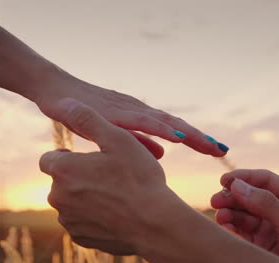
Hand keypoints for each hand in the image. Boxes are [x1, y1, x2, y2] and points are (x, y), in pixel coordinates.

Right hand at [35, 73, 228, 157]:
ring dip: (188, 133)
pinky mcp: (115, 111)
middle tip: (222, 150)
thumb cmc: (84, 112)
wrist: (56, 91)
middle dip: (200, 138)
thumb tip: (163, 155)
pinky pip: (141, 121)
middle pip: (176, 125)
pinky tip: (176, 136)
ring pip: (165, 122)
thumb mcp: (115, 133)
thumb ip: (138, 142)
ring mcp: (129, 109)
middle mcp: (140, 111)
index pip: (174, 130)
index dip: (196, 139)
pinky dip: (161, 129)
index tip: (216, 152)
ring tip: (209, 145)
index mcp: (141, 118)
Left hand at [38, 97, 174, 254]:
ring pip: (71, 203)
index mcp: (63, 169)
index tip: (88, 158)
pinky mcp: (80, 239)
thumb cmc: (139, 178)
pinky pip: (81, 223)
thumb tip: (68, 101)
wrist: (156, 224)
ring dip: (85, 197)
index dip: (69, 156)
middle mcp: (57, 197)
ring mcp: (68, 221)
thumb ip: (89, 119)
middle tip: (106, 175)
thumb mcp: (118, 140)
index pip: (50, 158)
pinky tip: (115, 212)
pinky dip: (93, 217)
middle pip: (60, 182)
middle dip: (78, 177)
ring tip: (114, 194)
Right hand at [210, 169, 278, 262]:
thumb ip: (266, 203)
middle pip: (249, 195)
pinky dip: (230, 226)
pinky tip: (224, 226)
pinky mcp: (259, 242)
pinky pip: (240, 229)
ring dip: (228, 212)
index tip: (225, 180)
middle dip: (232, 196)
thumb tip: (237, 185)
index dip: (244, 178)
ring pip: (242, 212)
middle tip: (216, 200)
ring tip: (221, 216)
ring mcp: (268, 225)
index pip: (265, 180)